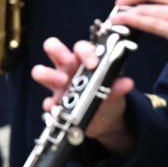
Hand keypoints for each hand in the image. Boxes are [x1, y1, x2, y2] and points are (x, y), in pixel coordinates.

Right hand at [32, 37, 135, 154]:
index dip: (84, 51)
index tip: (93, 63)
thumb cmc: (108, 96)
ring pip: (40, 71)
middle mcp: (67, 67)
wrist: (106, 120)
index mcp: (84, 60)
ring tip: (61, 83)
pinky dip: (50, 105)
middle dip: (57, 51)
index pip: (80, 46)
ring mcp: (58, 85)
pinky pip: (46, 102)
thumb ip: (118, 86)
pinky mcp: (54, 103)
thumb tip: (127, 83)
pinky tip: (56, 109)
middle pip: (52, 46)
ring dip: (48, 74)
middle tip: (67, 62)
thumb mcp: (115, 92)